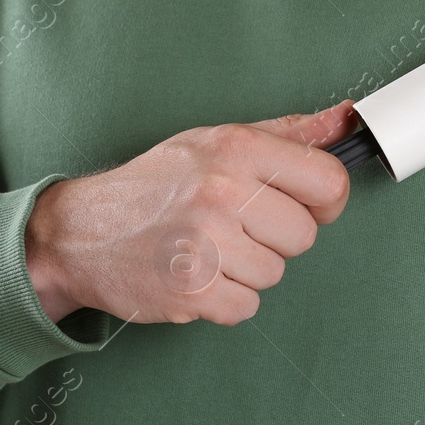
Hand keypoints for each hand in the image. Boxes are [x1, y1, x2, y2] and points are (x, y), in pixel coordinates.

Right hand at [23, 101, 357, 325]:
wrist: (78, 232)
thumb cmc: (154, 185)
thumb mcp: (214, 142)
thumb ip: (287, 133)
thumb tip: (345, 118)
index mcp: (235, 148)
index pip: (327, 181)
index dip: (326, 201)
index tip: (307, 206)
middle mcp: (221, 192)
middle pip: (304, 236)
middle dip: (276, 238)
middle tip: (235, 227)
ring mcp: (205, 244)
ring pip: (275, 273)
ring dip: (246, 269)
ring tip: (206, 248)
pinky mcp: (192, 292)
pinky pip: (246, 306)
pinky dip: (225, 299)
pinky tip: (196, 274)